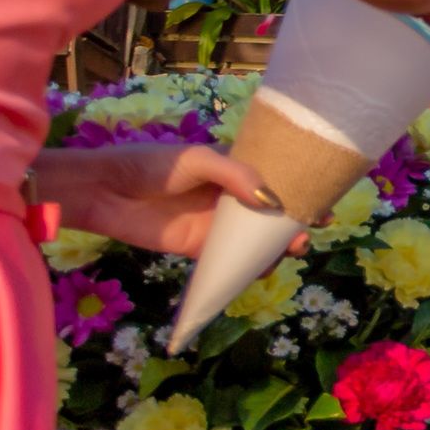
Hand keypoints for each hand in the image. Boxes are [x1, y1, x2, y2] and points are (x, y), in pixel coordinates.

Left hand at [34, 140, 280, 256]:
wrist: (105, 192)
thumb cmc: (151, 165)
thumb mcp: (198, 159)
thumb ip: (235, 176)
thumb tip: (273, 203)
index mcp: (234, 169)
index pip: (276, 180)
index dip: (301, 192)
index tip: (323, 205)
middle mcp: (231, 198)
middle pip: (272, 215)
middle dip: (294, 224)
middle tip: (304, 233)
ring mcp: (216, 225)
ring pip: (256, 241)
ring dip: (274, 249)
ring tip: (287, 251)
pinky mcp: (200, 249)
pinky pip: (231, 261)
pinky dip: (248, 269)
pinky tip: (261, 270)